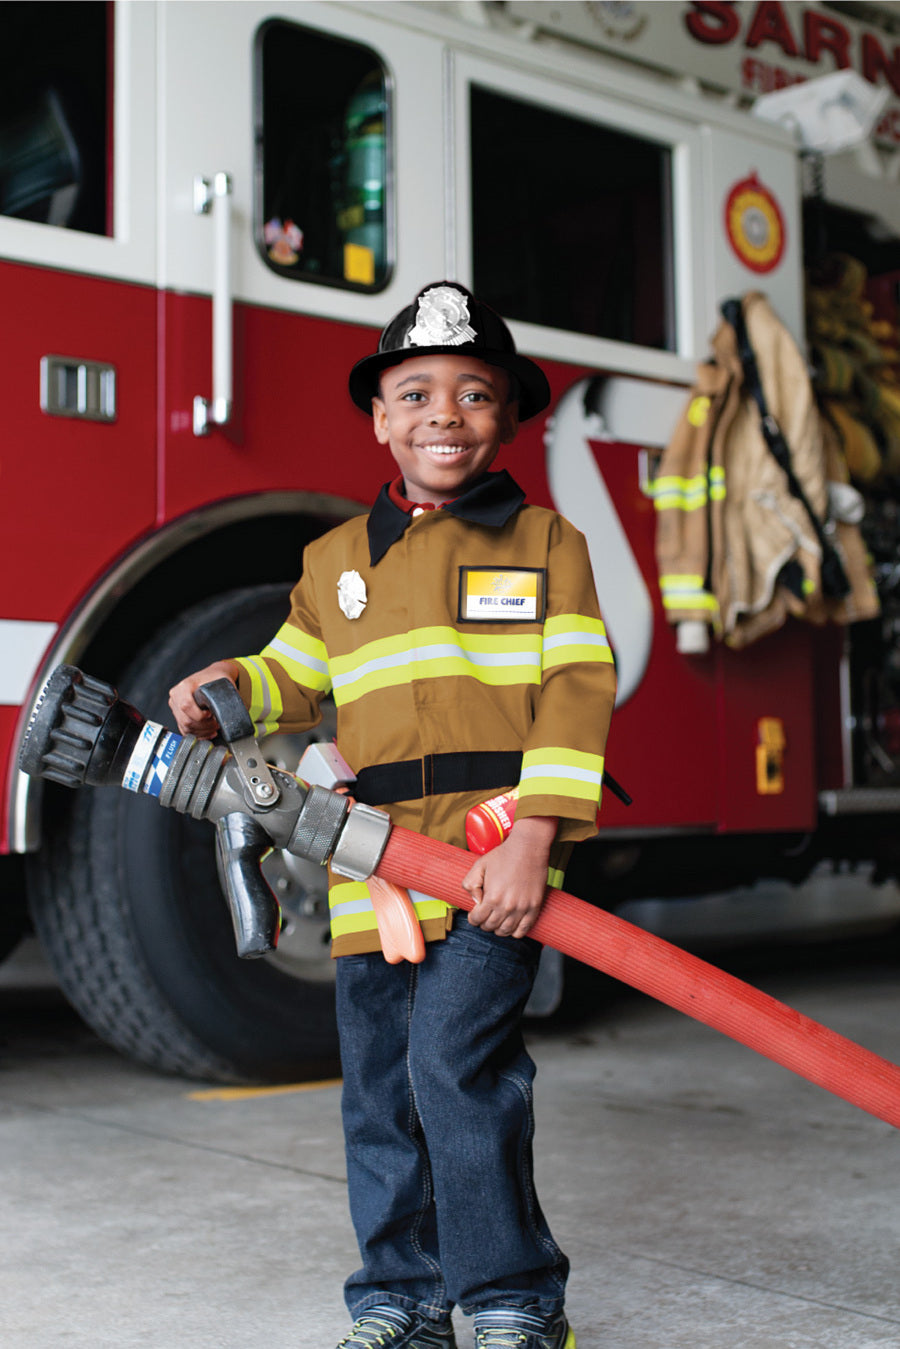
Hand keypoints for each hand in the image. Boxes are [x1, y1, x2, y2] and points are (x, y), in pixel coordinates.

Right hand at [168, 660, 240, 738]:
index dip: (200, 716)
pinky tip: (208, 732)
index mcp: (184, 686)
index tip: (211, 715)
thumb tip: (233, 714)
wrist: (212, 676)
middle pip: (186, 720)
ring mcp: (175, 706)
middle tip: (217, 724)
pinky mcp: (178, 715)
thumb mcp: (223, 682)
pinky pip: (185, 730)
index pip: (186, 705)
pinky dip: (198, 734)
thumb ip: (226, 696)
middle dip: (204, 726)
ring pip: (186, 727)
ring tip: (214, 728)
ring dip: (202, 732)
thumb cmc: (216, 678)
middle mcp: (176, 695)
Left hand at [462, 815, 556, 938]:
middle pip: (490, 926)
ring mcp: (522, 908)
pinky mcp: (534, 907)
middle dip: (484, 923)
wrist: (528, 848)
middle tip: (485, 917)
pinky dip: (515, 932)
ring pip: (506, 931)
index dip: (473, 918)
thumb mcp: (479, 865)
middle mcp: (506, 906)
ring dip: (498, 929)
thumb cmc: (503, 855)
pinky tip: (511, 925)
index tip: (474, 915)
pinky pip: (524, 929)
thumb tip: (475, 901)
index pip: (477, 919)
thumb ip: (470, 884)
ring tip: (497, 921)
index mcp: (492, 897)